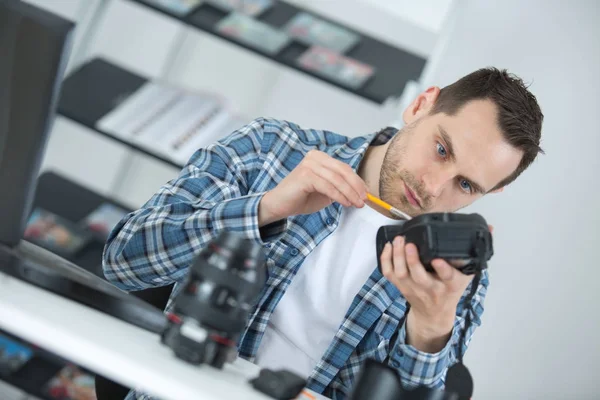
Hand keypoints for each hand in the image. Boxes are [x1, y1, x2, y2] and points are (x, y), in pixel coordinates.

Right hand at [259, 150, 367, 224]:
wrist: (279, 205)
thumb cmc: (301, 198)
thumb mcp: (326, 191)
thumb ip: (340, 187)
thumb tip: (361, 191)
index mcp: (320, 157)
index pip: (344, 167)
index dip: (357, 180)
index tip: (367, 193)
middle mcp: (315, 157)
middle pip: (343, 170)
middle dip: (356, 186)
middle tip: (364, 199)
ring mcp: (309, 165)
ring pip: (337, 179)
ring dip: (350, 193)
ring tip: (357, 204)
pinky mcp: (305, 175)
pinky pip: (328, 186)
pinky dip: (339, 196)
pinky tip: (345, 203)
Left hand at [379, 224, 492, 351]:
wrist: (434, 314)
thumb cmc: (450, 290)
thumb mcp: (467, 274)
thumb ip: (475, 252)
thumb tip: (489, 228)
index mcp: (450, 285)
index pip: (448, 278)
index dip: (443, 269)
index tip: (438, 259)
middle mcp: (431, 288)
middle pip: (419, 276)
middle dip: (412, 259)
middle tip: (409, 242)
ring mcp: (413, 289)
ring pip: (401, 274)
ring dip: (397, 256)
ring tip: (398, 239)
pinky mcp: (400, 287)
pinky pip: (389, 274)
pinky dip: (385, 260)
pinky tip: (388, 246)